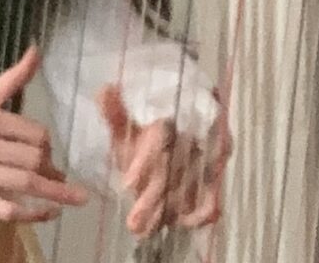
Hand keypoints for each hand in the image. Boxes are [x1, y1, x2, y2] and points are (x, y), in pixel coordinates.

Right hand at [0, 46, 90, 222]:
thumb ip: (11, 79)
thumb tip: (37, 50)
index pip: (34, 133)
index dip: (47, 147)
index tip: (48, 156)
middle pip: (33, 157)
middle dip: (50, 168)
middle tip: (55, 176)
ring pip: (25, 182)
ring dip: (56, 191)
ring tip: (77, 197)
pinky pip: (7, 209)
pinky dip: (32, 214)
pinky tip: (49, 213)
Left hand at [98, 86, 231, 235]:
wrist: (169, 143)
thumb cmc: (146, 136)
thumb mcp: (128, 127)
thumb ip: (117, 113)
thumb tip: (105, 89)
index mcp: (174, 118)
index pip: (162, 138)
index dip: (145, 162)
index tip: (127, 184)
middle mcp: (197, 137)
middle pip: (177, 169)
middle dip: (153, 197)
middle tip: (132, 222)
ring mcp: (208, 161)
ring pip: (191, 187)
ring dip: (169, 209)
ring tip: (144, 229)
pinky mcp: (213, 182)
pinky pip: (213, 198)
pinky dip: (200, 213)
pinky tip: (181, 224)